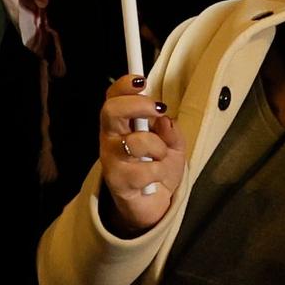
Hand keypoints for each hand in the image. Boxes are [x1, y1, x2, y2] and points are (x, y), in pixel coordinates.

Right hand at [99, 76, 182, 234]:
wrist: (151, 204)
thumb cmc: (158, 167)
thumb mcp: (173, 144)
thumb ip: (170, 129)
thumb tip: (164, 118)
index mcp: (122, 124)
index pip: (113, 98)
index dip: (124, 85)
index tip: (142, 80)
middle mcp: (111, 138)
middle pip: (111, 111)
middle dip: (138, 105)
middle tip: (159, 109)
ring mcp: (112, 160)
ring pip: (137, 141)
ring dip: (159, 149)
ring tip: (161, 158)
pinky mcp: (118, 181)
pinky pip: (147, 169)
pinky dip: (160, 172)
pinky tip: (156, 178)